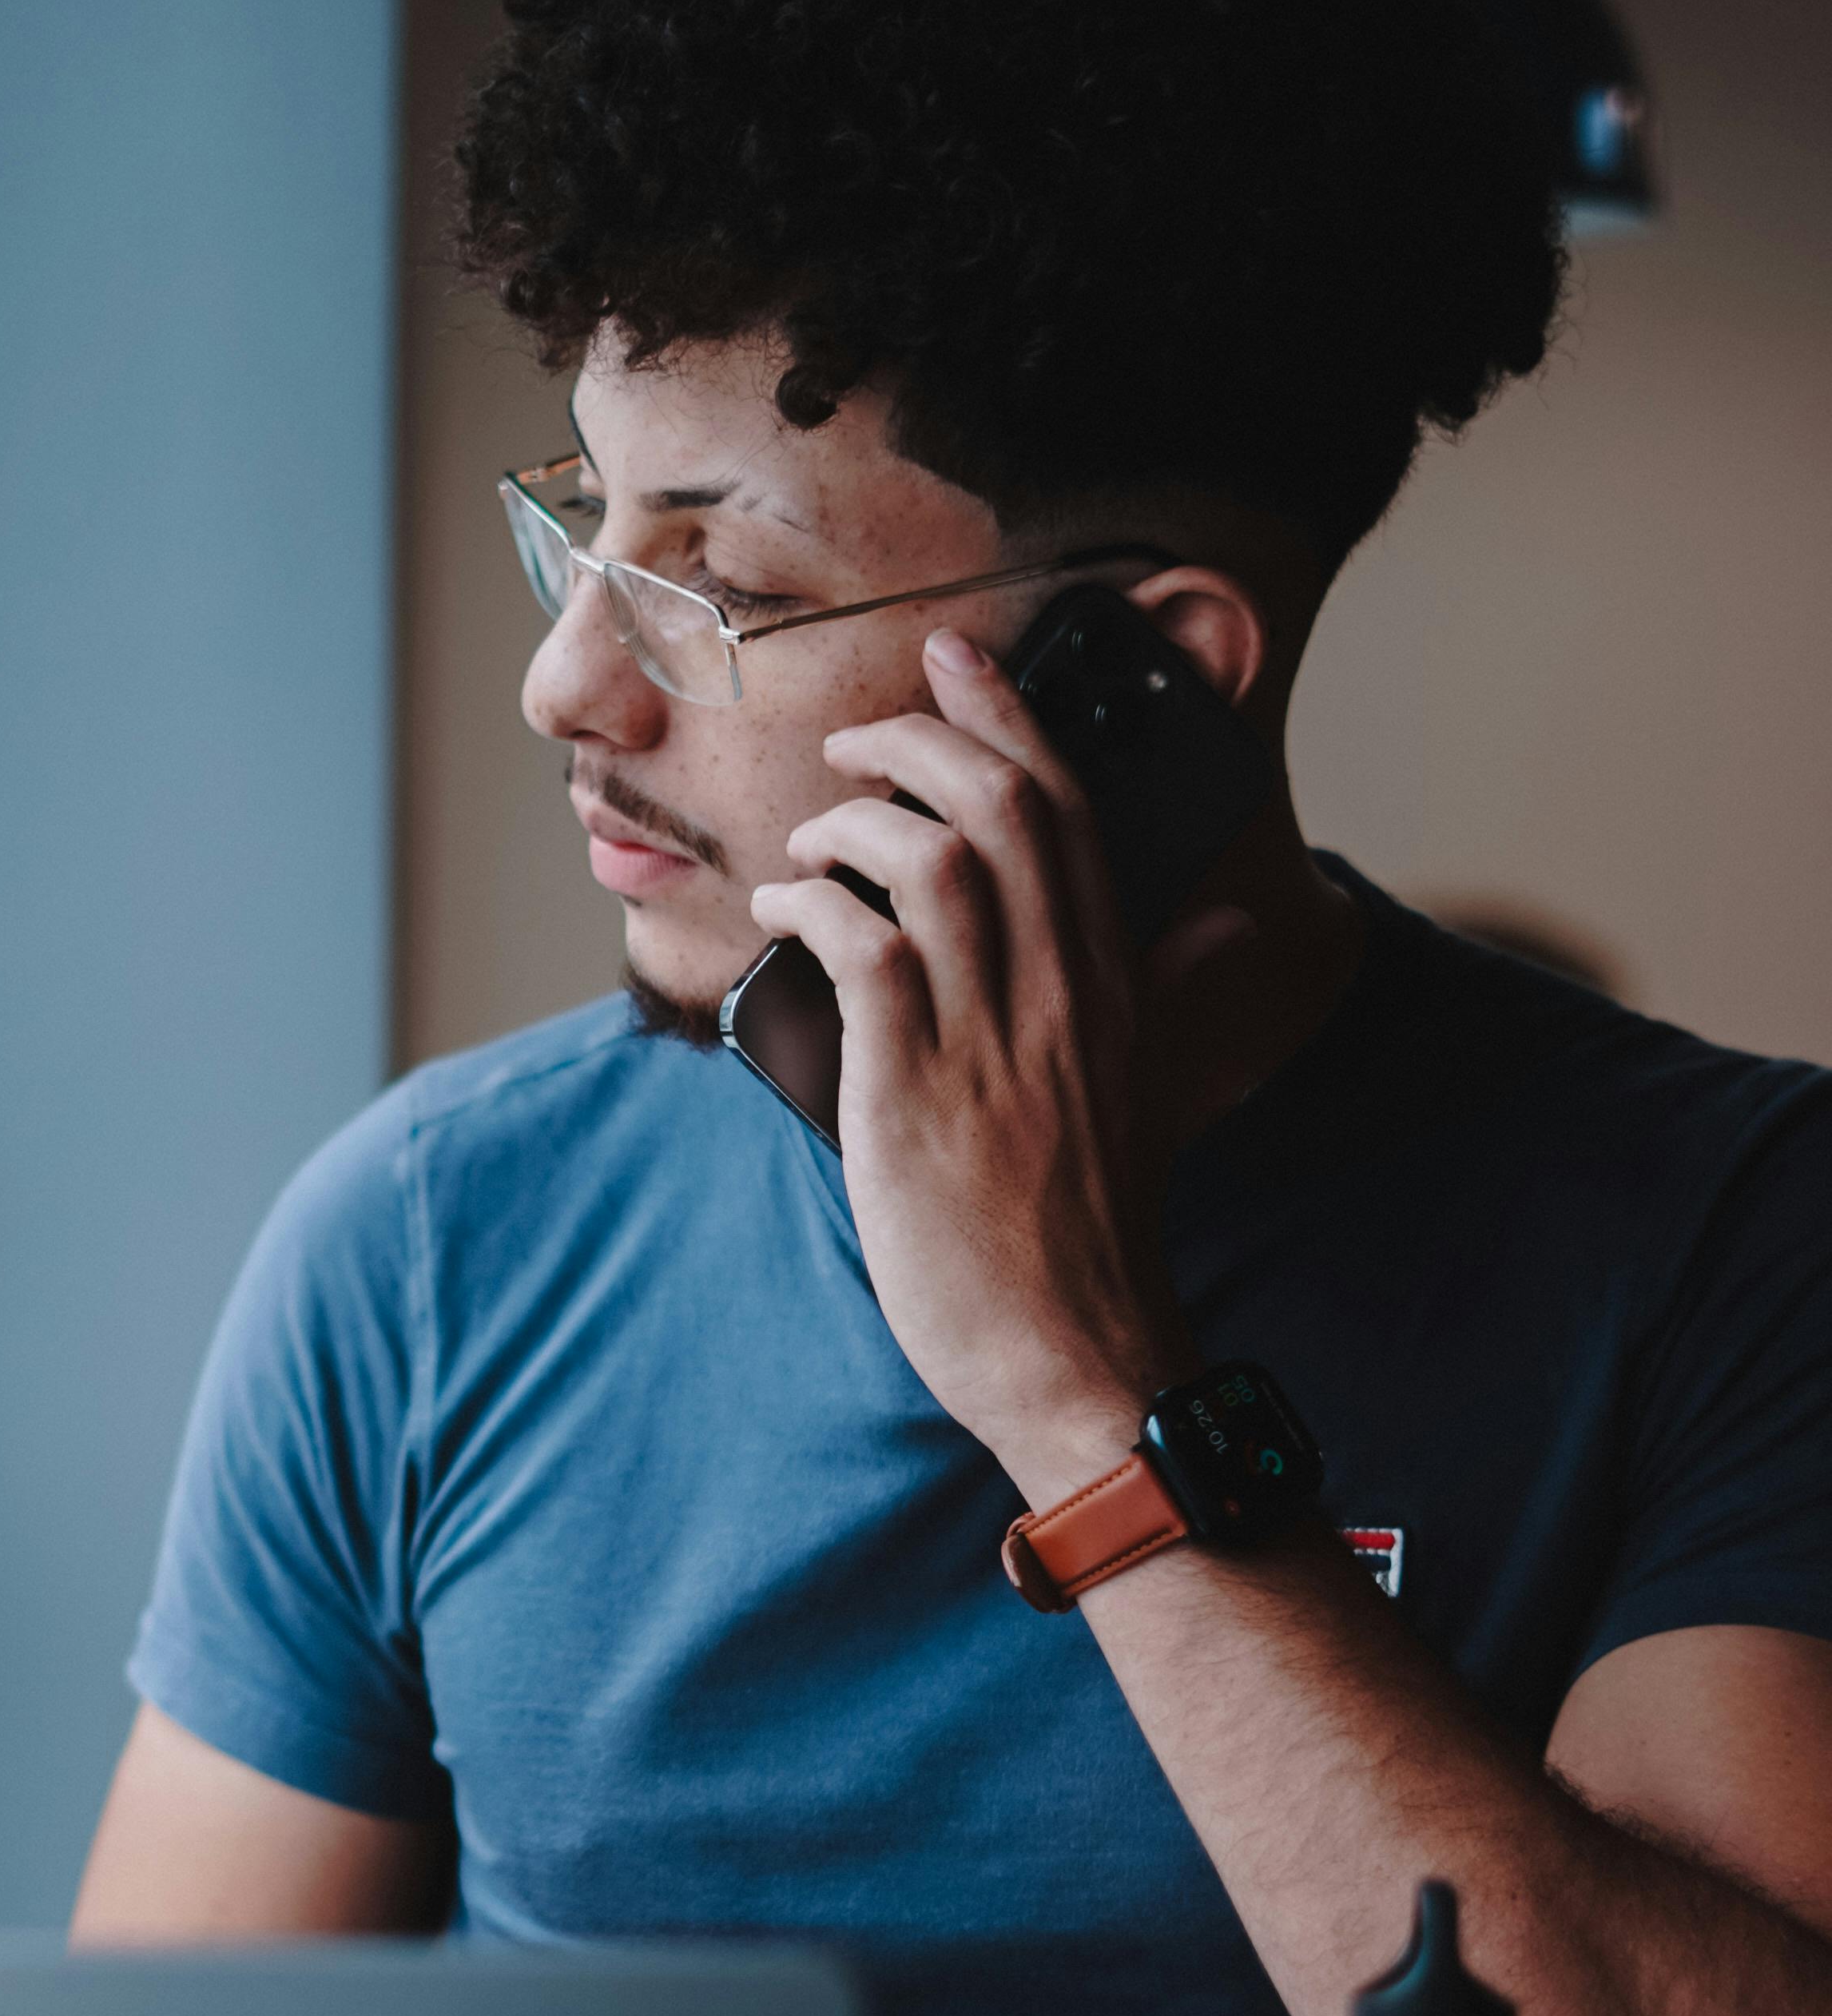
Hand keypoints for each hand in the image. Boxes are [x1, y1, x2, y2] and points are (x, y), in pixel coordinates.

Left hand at [750, 628, 1246, 1497]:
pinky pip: (863, 949)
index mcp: (1114, 985)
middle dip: (919, 741)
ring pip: (932, 859)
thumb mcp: (1153, 1091)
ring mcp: (990, 1042)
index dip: (1008, 716)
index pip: (1069, 810)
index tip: (955, 659)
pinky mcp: (916, 1094)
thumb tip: (1229, 917)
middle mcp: (1061, 995)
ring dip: (853, 821)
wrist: (1075, 1356)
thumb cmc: (1091, 1232)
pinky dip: (813, 904)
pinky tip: (785, 910)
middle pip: (1001, 807)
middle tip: (859, 740)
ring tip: (813, 839)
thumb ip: (1178, 991)